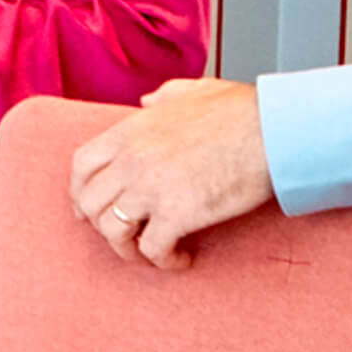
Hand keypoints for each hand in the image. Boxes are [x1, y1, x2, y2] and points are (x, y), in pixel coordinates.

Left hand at [68, 78, 273, 268]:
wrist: (271, 130)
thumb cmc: (239, 110)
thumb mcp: (191, 90)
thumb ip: (162, 97)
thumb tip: (146, 102)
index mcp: (130, 130)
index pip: (81, 165)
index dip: (80, 191)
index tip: (88, 209)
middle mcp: (132, 159)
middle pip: (90, 203)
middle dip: (101, 225)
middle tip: (122, 236)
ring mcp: (151, 187)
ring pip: (113, 231)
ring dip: (128, 248)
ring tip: (150, 253)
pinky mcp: (178, 214)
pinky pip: (153, 250)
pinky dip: (163, 261)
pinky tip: (181, 259)